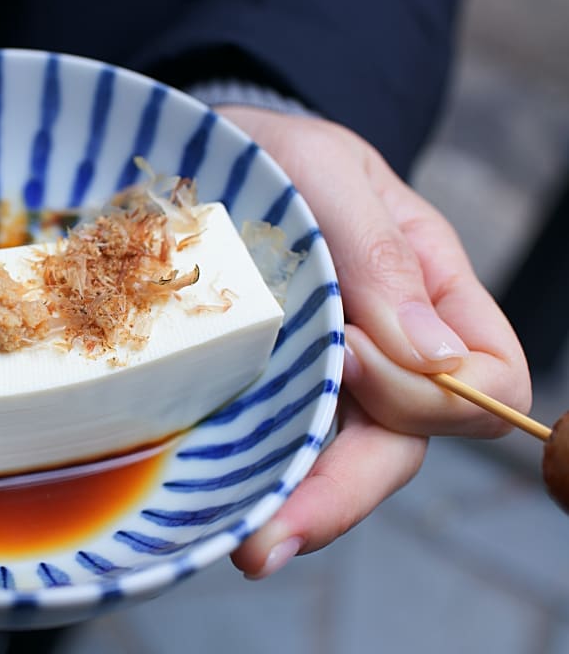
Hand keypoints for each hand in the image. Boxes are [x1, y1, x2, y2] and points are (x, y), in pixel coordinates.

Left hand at [217, 106, 530, 577]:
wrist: (211, 159)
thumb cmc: (284, 156)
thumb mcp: (332, 177)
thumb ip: (384, 256)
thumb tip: (435, 357)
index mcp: (432, 297)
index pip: (489, 382)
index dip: (428, 391)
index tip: (349, 351)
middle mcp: (388, 353)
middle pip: (402, 448)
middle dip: (345, 495)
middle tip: (275, 534)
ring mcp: (326, 379)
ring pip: (338, 467)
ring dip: (298, 511)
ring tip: (247, 545)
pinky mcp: (265, 389)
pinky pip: (277, 450)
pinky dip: (256, 483)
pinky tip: (219, 508)